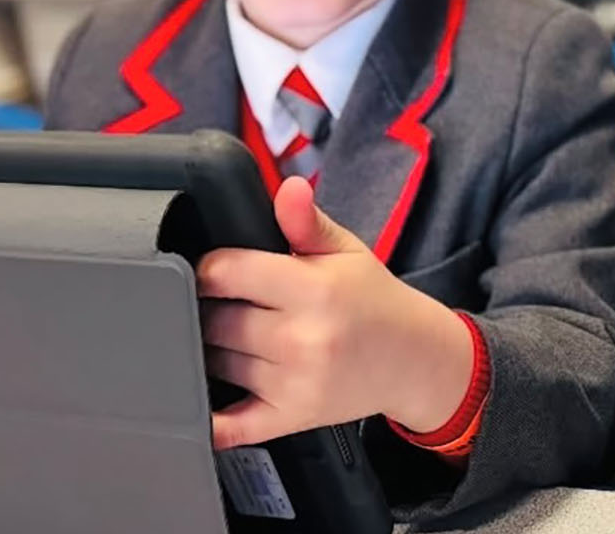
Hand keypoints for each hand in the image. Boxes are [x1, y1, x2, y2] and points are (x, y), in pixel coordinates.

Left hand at [196, 176, 473, 448]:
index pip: (228, 272)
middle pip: (214, 320)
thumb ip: (307, 222)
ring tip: (234, 337)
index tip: (216, 268)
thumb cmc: (373, 301)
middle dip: (211, 309)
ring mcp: (295, 382)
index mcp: (316, 288)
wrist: (414, 359)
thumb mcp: (347, 252)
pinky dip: (209, 419)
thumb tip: (288, 188)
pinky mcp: (290, 417)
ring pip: (215, 363)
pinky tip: (200, 400)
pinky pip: (230, 425)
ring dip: (212, 350)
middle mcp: (304, 337)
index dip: (210, 267)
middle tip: (229, 303)